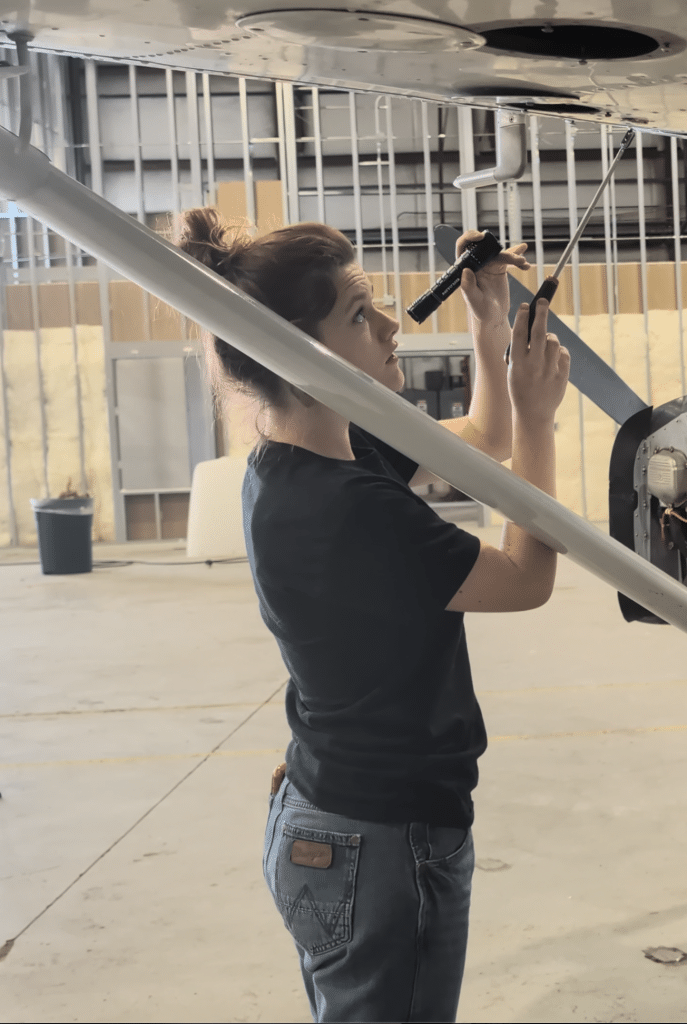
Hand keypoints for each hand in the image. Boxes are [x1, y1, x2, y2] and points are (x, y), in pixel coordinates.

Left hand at [456, 229, 529, 323]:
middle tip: (511, 257)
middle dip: (499, 249)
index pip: (463, 247)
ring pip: (501, 253)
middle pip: (486, 247)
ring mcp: (489, 264)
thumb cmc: (480, 310)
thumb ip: (468, 287)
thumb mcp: (474, 300)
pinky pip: (510, 259)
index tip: (480, 236)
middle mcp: (476, 263)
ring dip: (513, 257)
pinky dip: (519, 260)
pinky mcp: (500, 267)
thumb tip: (466, 270)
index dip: (470, 238)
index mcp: (465, 268)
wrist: (493, 317)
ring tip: (522, 264)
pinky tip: (526, 264)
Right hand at [508, 299, 569, 424]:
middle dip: (541, 313)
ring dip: (550, 338)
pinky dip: (559, 353)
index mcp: (517, 363)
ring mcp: (549, 370)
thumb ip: (521, 352)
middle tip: (543, 301)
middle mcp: (533, 365)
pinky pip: (563, 353)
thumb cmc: (520, 389)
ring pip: (554, 341)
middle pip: (539, 331)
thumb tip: (532, 329)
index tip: (526, 306)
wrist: (533, 413)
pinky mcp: (562, 374)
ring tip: (545, 345)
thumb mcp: (513, 371)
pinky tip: (553, 360)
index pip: (519, 333)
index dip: (523, 317)